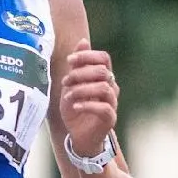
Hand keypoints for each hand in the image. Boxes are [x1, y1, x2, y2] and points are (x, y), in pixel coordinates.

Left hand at [60, 36, 118, 156]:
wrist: (78, 136)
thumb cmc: (76, 108)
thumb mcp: (72, 85)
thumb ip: (78, 66)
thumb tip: (83, 41)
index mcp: (103, 77)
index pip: (104, 58)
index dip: (88, 56)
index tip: (70, 60)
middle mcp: (111, 88)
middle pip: (103, 72)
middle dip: (81, 74)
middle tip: (65, 81)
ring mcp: (112, 103)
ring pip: (104, 88)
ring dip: (82, 90)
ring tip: (68, 96)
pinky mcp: (110, 118)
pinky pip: (103, 108)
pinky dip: (87, 105)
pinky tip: (74, 106)